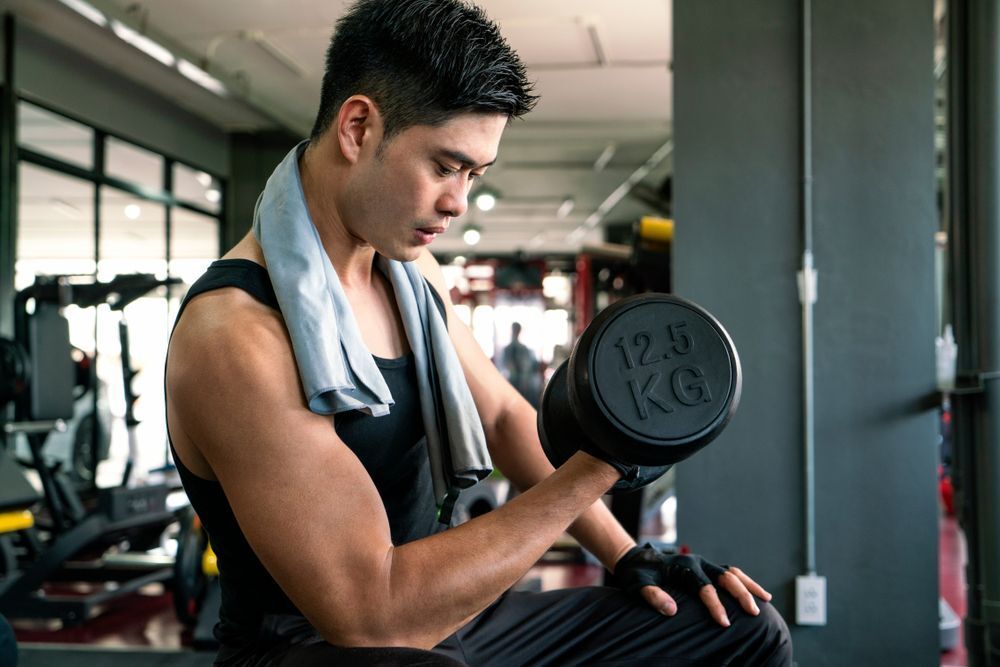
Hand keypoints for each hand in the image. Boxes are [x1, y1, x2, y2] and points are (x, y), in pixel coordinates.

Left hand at [613, 544, 772, 626]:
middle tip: (754, 613)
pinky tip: (756, 593)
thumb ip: (652, 596)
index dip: (715, 605)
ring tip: (765, 601)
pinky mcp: (705, 568)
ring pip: (732, 572)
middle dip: (741, 594)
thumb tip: (672, 610)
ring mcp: (703, 564)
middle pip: (725, 576)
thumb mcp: (638, 586)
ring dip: (749, 586)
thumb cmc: (637, 575)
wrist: (636, 560)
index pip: (704, 587)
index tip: (725, 623)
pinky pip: (729, 573)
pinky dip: (744, 582)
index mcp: (683, 566)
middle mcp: (697, 562)